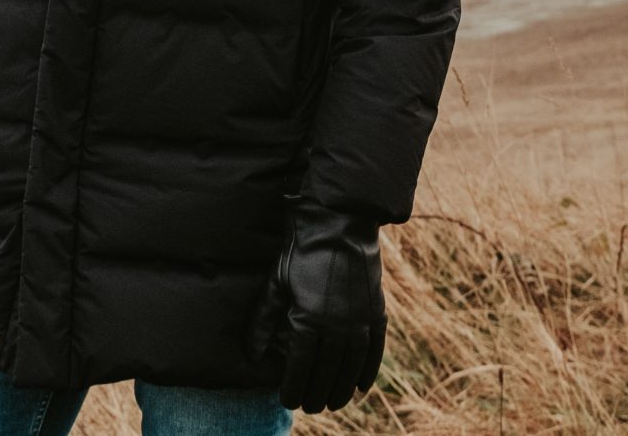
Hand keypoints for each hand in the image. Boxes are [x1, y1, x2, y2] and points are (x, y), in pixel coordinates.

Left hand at [252, 203, 384, 412]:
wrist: (340, 221)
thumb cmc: (302, 250)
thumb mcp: (276, 283)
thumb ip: (264, 321)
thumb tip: (251, 354)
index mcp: (309, 319)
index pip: (301, 366)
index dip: (294, 387)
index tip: (288, 401)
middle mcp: (337, 325)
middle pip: (327, 371)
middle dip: (317, 393)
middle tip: (310, 407)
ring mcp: (360, 319)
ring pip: (352, 366)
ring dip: (342, 388)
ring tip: (333, 403)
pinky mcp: (376, 310)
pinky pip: (375, 349)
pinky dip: (368, 370)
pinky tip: (361, 386)